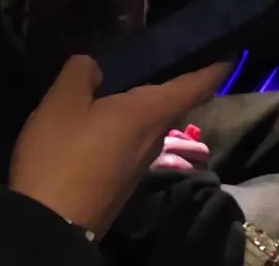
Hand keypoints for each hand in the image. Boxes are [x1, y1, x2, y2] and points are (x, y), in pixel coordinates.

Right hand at [9, 55, 231, 237]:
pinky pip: (129, 141)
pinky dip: (120, 125)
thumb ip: (81, 73)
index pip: (195, 86)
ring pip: (146, 123)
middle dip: (164, 80)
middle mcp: (154, 138)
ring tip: (112, 81)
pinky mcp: (122, 181)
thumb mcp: (62, 102)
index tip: (229, 52)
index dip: (215, 67)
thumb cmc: (61, 156)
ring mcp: (139, 164)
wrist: (48, 226)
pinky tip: (95, 118)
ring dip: (136, 104)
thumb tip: (96, 68)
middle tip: (150, 52)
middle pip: (168, 103)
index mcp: (149, 113)